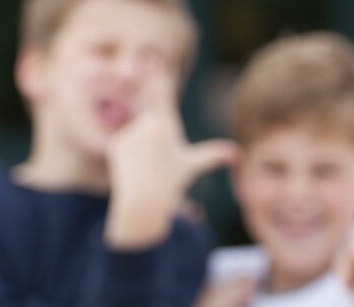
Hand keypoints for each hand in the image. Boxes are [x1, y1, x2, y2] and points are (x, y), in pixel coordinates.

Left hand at [105, 64, 239, 248]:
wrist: (145, 201)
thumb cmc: (172, 183)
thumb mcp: (193, 166)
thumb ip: (212, 155)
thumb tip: (237, 154)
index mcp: (168, 126)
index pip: (163, 96)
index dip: (160, 76)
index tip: (156, 58)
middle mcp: (148, 126)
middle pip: (149, 117)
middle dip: (148, 114)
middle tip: (151, 95)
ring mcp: (130, 133)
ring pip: (137, 136)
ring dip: (141, 150)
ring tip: (146, 167)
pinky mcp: (116, 143)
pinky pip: (123, 144)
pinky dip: (128, 156)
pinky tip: (132, 168)